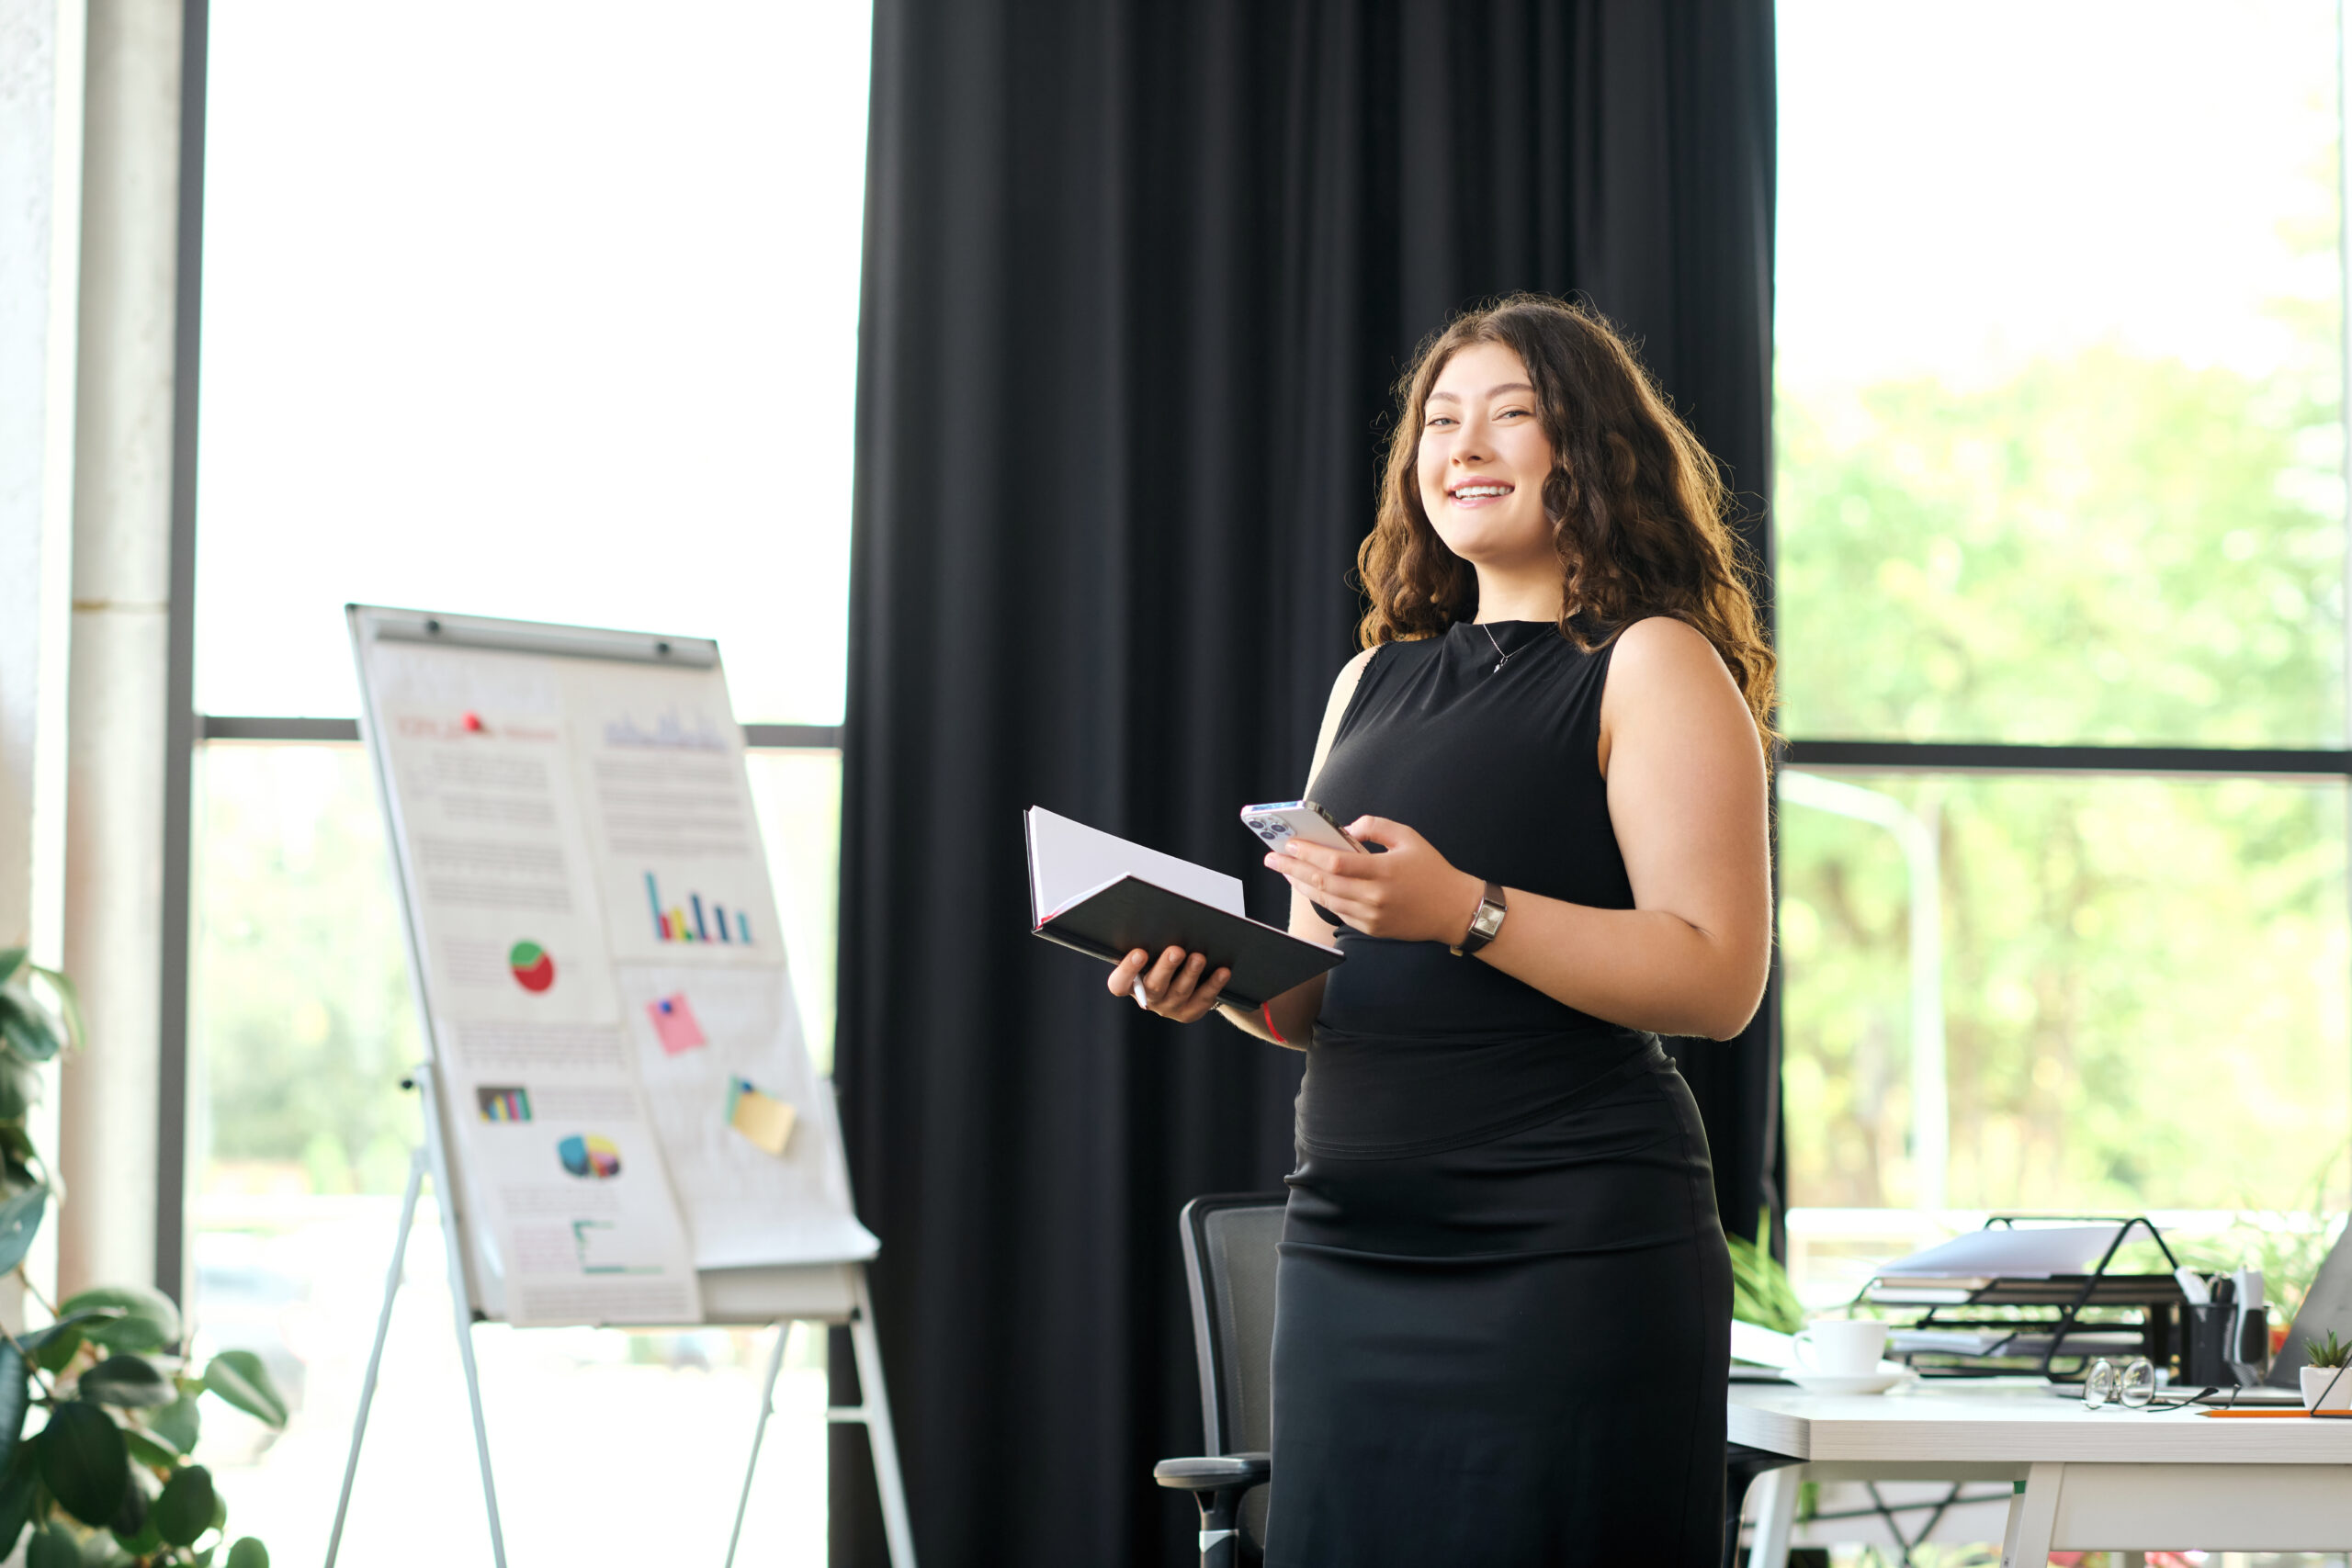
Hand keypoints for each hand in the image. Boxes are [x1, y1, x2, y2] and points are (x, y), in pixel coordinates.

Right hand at [1108, 945, 1230, 1021]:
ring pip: (1180, 992)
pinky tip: (1223, 972)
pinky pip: (1202, 999)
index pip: (1119, 983)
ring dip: (1190, 973)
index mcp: (1130, 983)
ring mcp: (1168, 1007)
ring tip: (1199, 957)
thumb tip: (1162, 921)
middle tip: (1176, 950)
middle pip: (1154, 986)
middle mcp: (1148, 998)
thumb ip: (1151, 943)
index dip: (1128, 970)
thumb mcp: (1151, 951)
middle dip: (1166, 967)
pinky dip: (1213, 984)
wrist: (1181, 979)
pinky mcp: (1188, 1013)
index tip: (1139, 952)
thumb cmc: (1159, 957)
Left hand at [1266, 816, 1485, 944]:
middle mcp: (1374, 897)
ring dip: (1301, 884)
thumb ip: (1375, 826)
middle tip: (1272, 857)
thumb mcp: (1408, 836)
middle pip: (1322, 883)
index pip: (1335, 863)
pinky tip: (1308, 885)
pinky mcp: (1371, 929)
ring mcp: (1371, 916)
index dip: (1308, 853)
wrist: (1454, 910)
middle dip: (1292, 868)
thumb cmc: (1432, 870)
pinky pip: (1338, 912)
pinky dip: (1320, 897)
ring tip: (1284, 870)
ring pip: (1325, 900)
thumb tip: (1345, 830)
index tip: (1289, 843)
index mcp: (1383, 871)